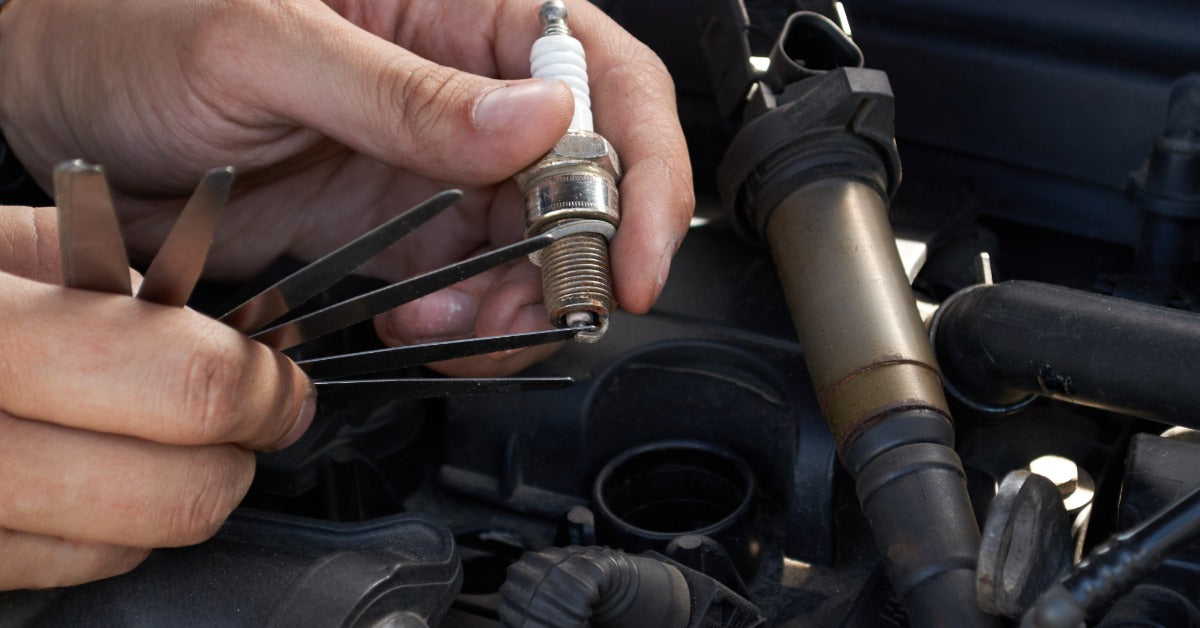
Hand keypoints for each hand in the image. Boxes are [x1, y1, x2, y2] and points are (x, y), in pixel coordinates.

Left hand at [0, 0, 693, 374]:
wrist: (55, 93)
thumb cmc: (135, 16)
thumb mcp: (271, 43)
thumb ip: (408, 92)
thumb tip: (538, 122)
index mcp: (460, 8)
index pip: (604, 79)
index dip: (643, 171)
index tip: (635, 257)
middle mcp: (463, 87)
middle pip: (585, 182)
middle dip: (580, 261)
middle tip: (546, 314)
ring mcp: (433, 163)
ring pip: (536, 248)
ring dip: (521, 306)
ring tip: (459, 323)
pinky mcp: (397, 226)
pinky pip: (469, 285)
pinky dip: (469, 324)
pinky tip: (428, 324)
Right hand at [0, 206, 313, 589]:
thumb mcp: (0, 241)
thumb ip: (105, 281)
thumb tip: (221, 338)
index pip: (187, 381)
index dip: (262, 388)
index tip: (279, 382)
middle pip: (174, 489)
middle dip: (236, 455)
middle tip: (246, 421)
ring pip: (125, 545)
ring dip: (179, 498)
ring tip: (172, 448)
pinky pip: (61, 573)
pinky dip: (106, 537)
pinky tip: (94, 484)